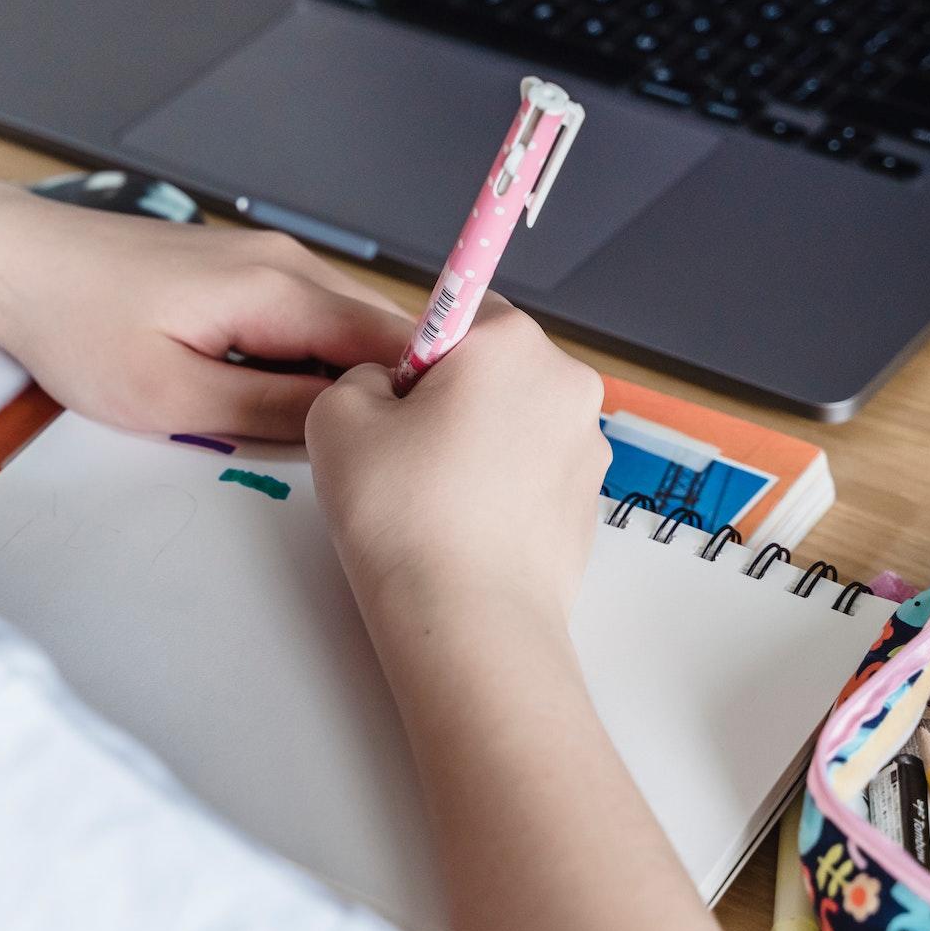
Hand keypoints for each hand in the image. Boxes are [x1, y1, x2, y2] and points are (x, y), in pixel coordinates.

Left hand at [0, 180, 413, 438]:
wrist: (12, 264)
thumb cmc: (77, 326)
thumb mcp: (175, 400)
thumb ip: (271, 414)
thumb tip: (346, 426)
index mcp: (280, 290)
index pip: (393, 339)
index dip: (416, 394)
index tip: (419, 447)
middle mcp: (286, 262)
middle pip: (376, 331)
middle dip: (383, 391)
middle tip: (369, 456)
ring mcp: (266, 260)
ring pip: (341, 327)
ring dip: (341, 379)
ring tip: (320, 435)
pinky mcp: (240, 270)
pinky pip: (304, 318)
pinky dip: (306, 360)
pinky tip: (275, 399)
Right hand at [306, 297, 609, 636]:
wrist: (469, 622)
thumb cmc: (403, 514)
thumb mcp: (337, 417)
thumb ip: (358, 375)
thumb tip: (387, 388)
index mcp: (511, 343)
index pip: (459, 308)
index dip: (415, 353)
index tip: (395, 402)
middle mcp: (566, 382)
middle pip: (493, 366)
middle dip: (449, 398)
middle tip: (402, 456)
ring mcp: (589, 446)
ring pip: (515, 422)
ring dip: (477, 445)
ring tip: (433, 502)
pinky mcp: (592, 502)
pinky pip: (534, 474)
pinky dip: (502, 489)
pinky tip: (465, 529)